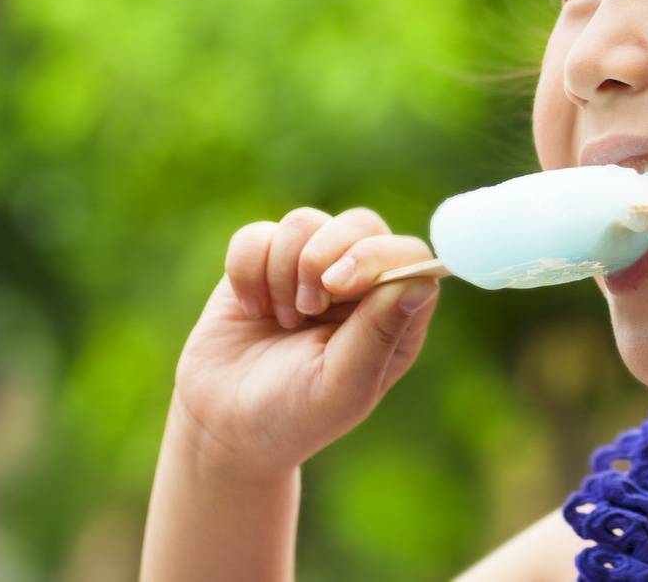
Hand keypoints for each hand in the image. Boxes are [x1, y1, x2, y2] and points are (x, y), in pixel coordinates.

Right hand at [169, 206, 441, 478]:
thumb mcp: (342, 387)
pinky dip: (247, 271)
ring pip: (305, 223)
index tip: (338, 285)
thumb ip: (379, 334)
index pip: (410, 255)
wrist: (226, 424)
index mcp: (395, 314)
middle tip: (306, 308)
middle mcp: (360, 282)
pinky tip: (252, 310)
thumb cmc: (296, 414)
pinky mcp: (265, 260)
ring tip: (283, 320)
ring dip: (283, 271)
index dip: (378, 256)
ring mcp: (312, 266)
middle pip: (361, 225)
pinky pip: (257, 235)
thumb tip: (421, 283)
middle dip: (324, 258)